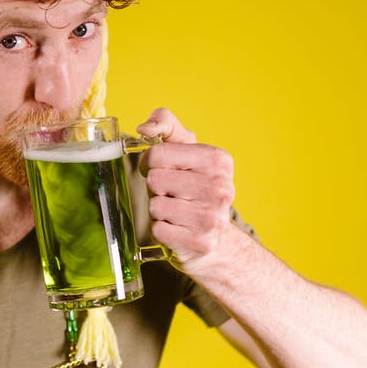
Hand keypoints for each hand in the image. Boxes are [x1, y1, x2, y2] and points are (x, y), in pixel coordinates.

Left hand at [137, 108, 236, 267]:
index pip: (159, 153)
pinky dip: (161, 229)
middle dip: (156, 187)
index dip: (150, 162)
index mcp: (218, 160)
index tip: (161, 169)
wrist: (216, 237)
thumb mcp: (185, 149)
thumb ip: (165, 124)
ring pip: (156, 205)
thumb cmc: (193, 186)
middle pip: (155, 179)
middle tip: (172, 193)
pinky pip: (158, 229)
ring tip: (175, 211)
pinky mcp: (200, 242)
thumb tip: (145, 129)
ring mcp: (212, 217)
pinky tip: (177, 228)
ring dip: (158, 209)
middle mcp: (221, 188)